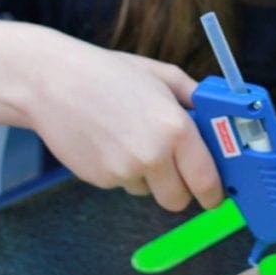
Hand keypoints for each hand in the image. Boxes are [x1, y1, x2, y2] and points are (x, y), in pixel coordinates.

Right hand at [25, 31, 222, 210]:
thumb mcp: (164, 76)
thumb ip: (197, 100)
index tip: (216, 194)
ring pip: (150, 192)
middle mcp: (153, 155)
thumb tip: (222, 118)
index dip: (214, 192)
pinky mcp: (100, 179)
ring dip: (150, 177)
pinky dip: (123, 171)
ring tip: (134, 139)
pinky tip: (112, 141)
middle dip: (182, 188)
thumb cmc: (110, 74)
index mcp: (176, 129)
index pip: (207, 181)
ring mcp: (123, 171)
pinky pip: (124, 184)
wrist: (53, 82)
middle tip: (177, 168)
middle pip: (179, 200)